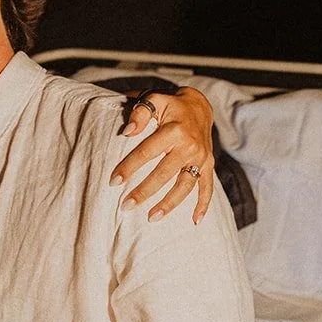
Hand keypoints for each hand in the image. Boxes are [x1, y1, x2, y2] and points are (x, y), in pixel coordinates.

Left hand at [112, 86, 214, 223]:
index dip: (129, 167)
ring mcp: (201, 157)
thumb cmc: (169, 105)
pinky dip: (203, 204)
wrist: (200, 105)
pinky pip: (207, 187)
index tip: (113, 182)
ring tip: (152, 218)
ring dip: (169, 204)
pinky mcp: (209, 164)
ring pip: (185, 185)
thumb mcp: (154, 100)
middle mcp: (189, 146)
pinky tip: (195, 221)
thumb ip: (139, 113)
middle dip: (144, 192)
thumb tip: (127, 132)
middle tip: (125, 206)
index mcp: (174, 130)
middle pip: (164, 174)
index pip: (147, 152)